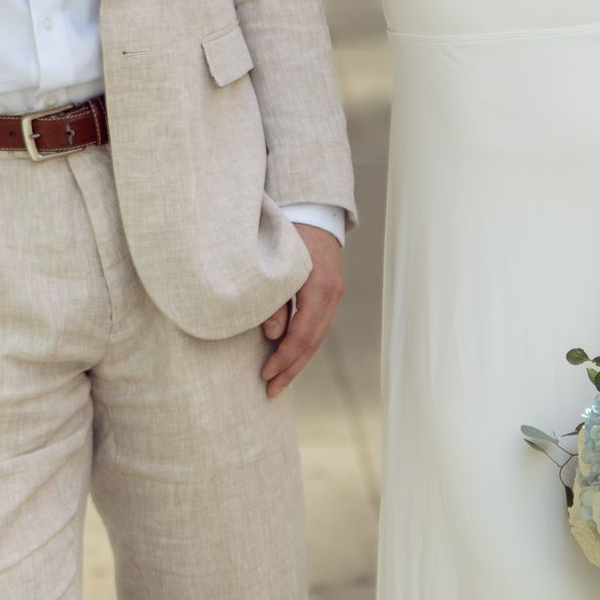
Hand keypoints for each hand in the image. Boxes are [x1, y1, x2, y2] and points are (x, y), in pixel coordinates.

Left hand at [260, 225, 345, 396]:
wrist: (312, 208)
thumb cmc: (287, 232)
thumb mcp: (275, 262)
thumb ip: (274, 299)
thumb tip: (274, 336)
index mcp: (319, 287)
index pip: (303, 335)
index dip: (284, 359)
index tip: (264, 375)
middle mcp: (332, 293)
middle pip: (313, 342)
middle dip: (291, 369)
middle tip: (270, 390)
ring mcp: (335, 293)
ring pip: (318, 336)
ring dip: (298, 360)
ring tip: (278, 381)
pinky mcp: (331, 292)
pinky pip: (318, 325)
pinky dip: (304, 343)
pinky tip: (290, 356)